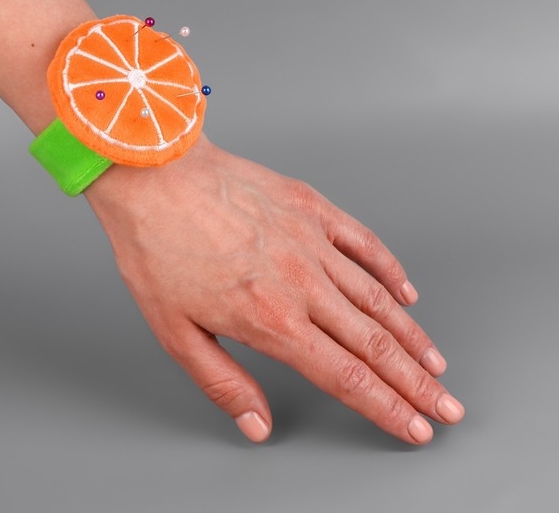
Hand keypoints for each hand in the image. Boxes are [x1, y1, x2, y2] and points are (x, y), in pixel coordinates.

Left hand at [85, 135, 463, 444]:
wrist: (155, 176)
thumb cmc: (157, 249)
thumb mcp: (174, 331)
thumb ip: (222, 381)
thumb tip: (258, 424)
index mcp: (271, 318)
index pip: (345, 376)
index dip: (386, 407)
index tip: (416, 426)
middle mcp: (302, 282)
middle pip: (374, 343)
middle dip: (416, 382)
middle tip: (447, 405)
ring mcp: (311, 240)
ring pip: (376, 297)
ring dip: (411, 335)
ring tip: (434, 361)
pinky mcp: (310, 207)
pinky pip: (364, 242)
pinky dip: (390, 271)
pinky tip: (405, 291)